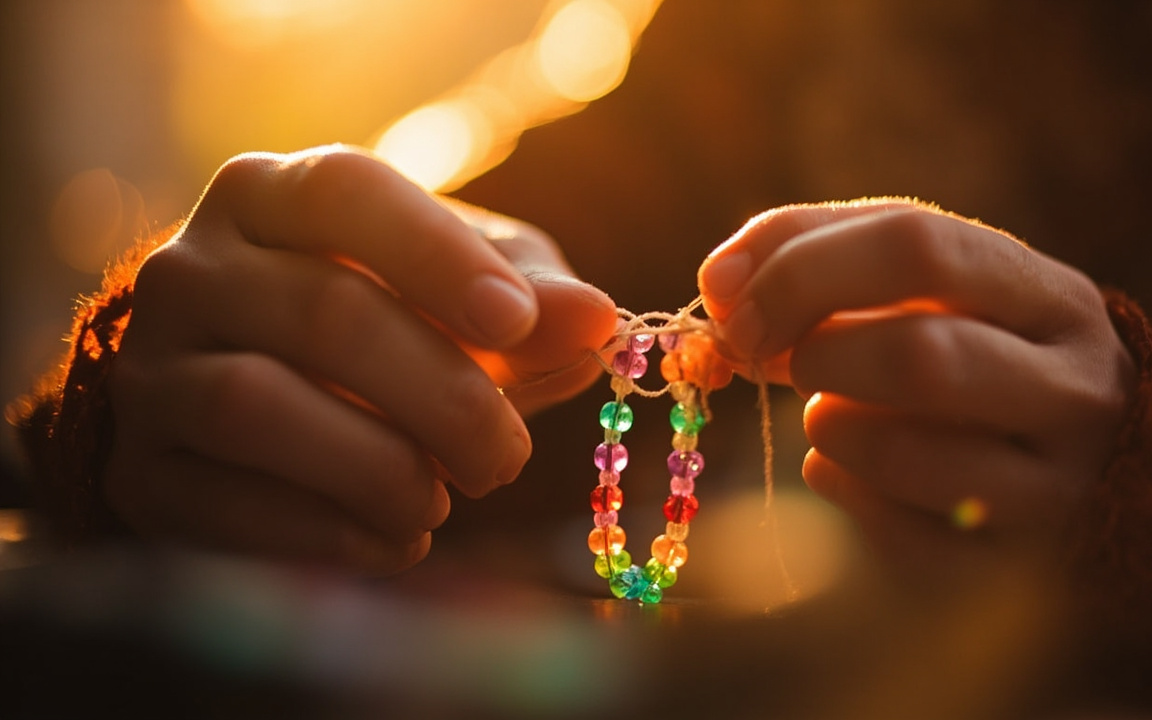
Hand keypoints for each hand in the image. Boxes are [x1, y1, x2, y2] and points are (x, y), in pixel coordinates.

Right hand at [104, 146, 616, 573]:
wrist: (247, 399)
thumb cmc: (386, 324)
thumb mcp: (464, 291)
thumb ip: (530, 300)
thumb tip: (599, 320)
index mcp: (271, 194)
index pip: (347, 191)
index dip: (439, 256)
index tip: (521, 322)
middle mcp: (191, 268)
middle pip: (323, 312)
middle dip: (441, 395)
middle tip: (506, 458)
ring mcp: (151, 371)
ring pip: (258, 407)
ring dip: (380, 469)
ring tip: (446, 503)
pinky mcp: (139, 472)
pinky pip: (226, 506)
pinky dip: (330, 535)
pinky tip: (398, 544)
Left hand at [697, 200, 1133, 572]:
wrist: (1074, 462)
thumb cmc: (967, 346)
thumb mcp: (918, 280)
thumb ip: (813, 249)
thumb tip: (719, 281)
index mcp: (1049, 296)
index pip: (918, 247)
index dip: (803, 273)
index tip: (738, 309)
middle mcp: (1075, 391)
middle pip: (918, 357)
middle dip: (818, 357)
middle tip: (786, 363)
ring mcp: (1053, 489)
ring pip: (900, 455)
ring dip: (828, 427)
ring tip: (831, 413)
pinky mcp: (1011, 569)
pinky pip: (893, 536)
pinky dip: (845, 493)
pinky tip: (858, 470)